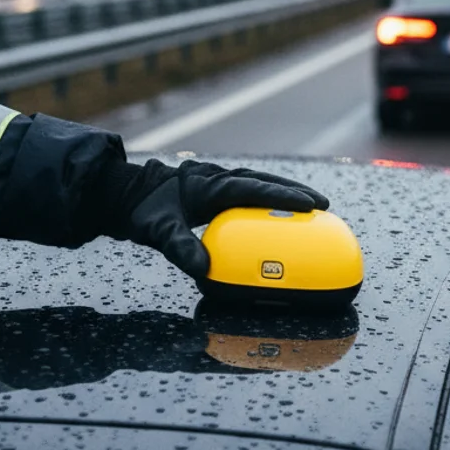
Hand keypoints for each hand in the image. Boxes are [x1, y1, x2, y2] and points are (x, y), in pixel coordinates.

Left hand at [103, 160, 328, 279]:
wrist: (127, 195)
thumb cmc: (145, 211)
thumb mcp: (158, 232)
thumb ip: (181, 248)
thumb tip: (204, 270)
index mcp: (211, 185)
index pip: (254, 188)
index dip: (282, 195)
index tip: (307, 204)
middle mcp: (220, 179)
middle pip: (266, 181)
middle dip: (295, 192)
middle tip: (322, 205)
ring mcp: (220, 182)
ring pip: (261, 183)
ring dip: (286, 192)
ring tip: (312, 206)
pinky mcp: (219, 191)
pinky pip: (252, 192)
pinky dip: (270, 199)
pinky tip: (281, 215)